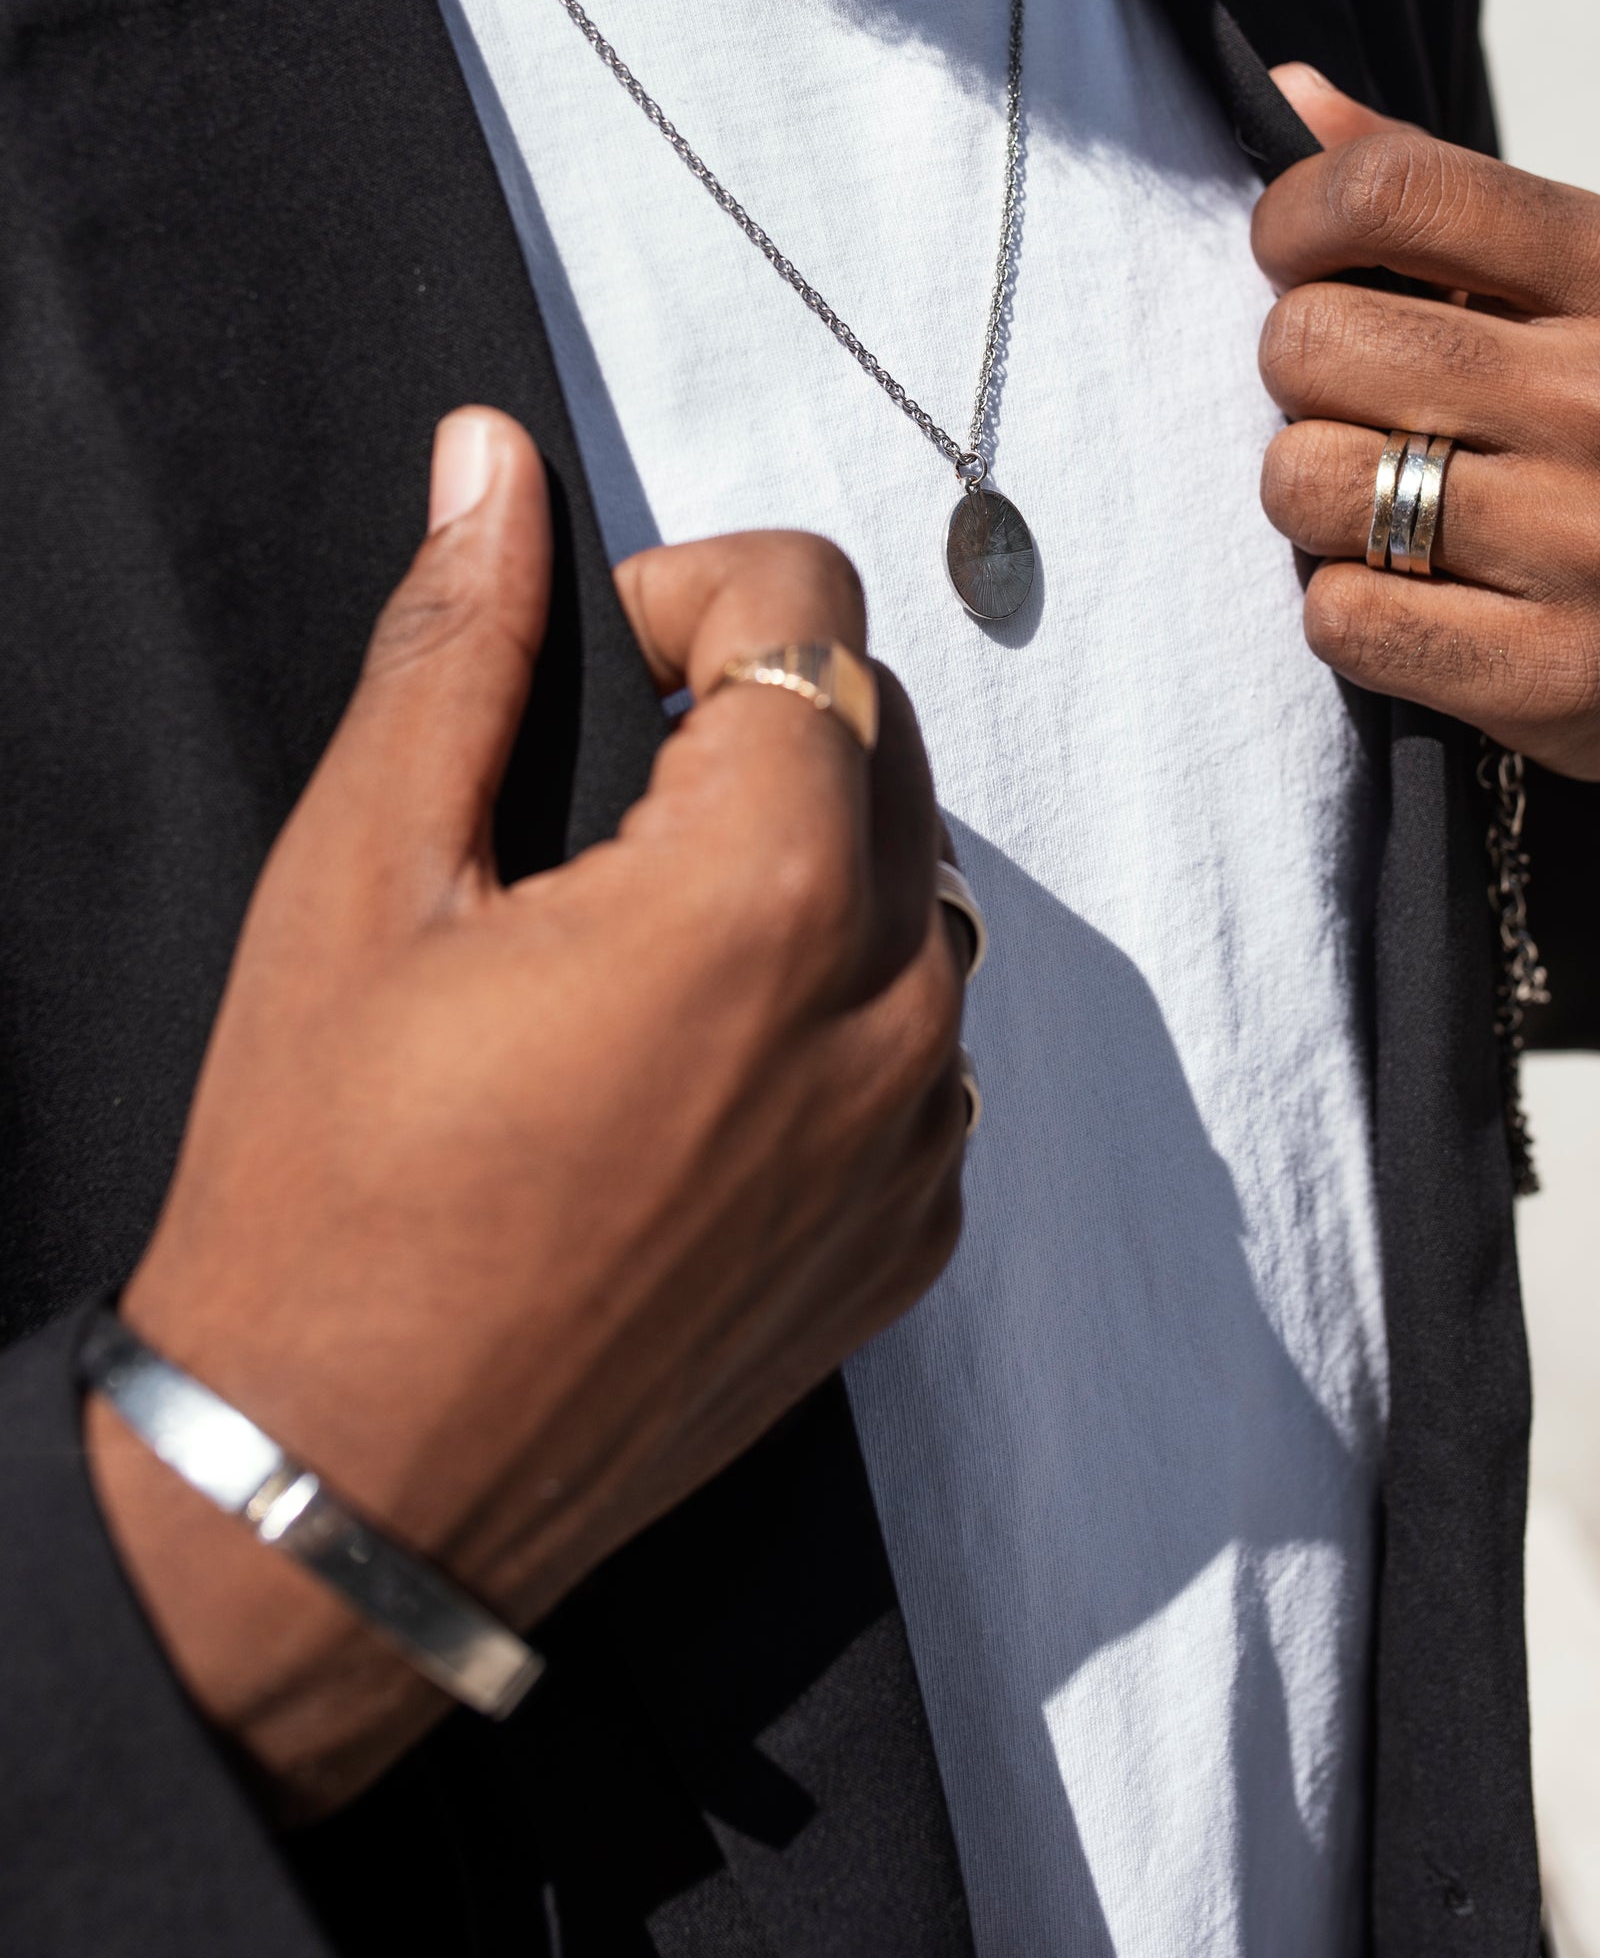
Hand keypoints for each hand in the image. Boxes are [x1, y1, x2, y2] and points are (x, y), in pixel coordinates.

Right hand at [90, 409, 966, 1814]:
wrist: (336, 1493)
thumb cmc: (322, 1190)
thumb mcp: (358, 877)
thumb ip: (460, 645)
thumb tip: (491, 464)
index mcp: (763, 893)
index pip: (812, 605)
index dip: (689, 588)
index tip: (598, 656)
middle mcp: (888, 1008)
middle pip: (881, 734)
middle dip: (757, 707)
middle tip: (602, 790)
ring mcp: (914, 1138)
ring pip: (911, 886)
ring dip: (804, 854)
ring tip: (640, 926)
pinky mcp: (906, 1241)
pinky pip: (918, 1043)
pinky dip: (834, 1003)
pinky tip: (689, 1060)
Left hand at [1254, 67, 1599, 795]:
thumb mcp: (1570, 291)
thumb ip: (1428, 186)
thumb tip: (1284, 88)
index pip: (1387, 189)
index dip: (1289, 225)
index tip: (1295, 264)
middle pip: (1311, 342)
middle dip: (1295, 380)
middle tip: (1355, 409)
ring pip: (1303, 482)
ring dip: (1308, 503)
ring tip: (1381, 505)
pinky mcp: (1561, 673)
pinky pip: (1342, 619)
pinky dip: (1346, 613)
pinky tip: (1414, 599)